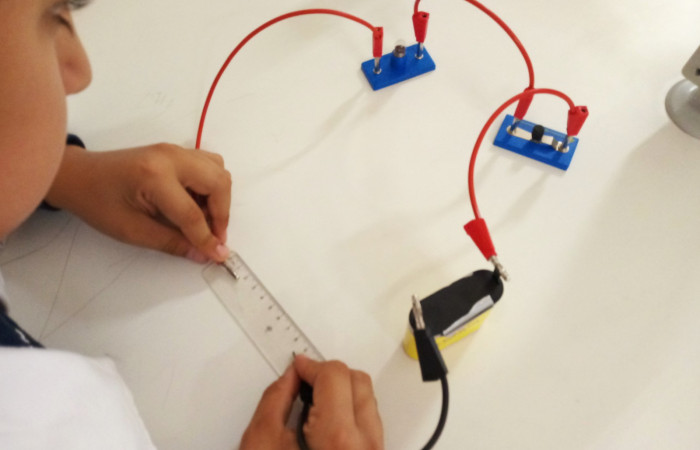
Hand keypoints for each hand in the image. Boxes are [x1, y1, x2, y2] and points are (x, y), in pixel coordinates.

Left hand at [45, 143, 231, 261]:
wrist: (78, 176)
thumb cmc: (98, 203)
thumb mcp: (132, 231)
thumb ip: (172, 242)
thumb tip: (204, 254)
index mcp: (155, 177)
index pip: (193, 213)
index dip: (207, 238)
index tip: (219, 256)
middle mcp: (171, 157)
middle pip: (218, 183)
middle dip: (222, 214)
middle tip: (214, 237)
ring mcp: (175, 150)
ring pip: (218, 170)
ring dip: (219, 198)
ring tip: (205, 220)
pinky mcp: (176, 151)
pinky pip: (208, 164)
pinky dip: (212, 185)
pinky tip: (197, 203)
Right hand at [240, 355, 383, 449]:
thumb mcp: (260, 445)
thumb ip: (273, 402)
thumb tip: (289, 377)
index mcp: (337, 439)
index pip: (335, 375)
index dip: (312, 366)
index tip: (299, 368)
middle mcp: (364, 445)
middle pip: (358, 382)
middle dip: (330, 376)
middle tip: (305, 383)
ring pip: (368, 400)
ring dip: (342, 393)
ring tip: (314, 406)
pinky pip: (370, 421)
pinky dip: (349, 412)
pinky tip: (326, 422)